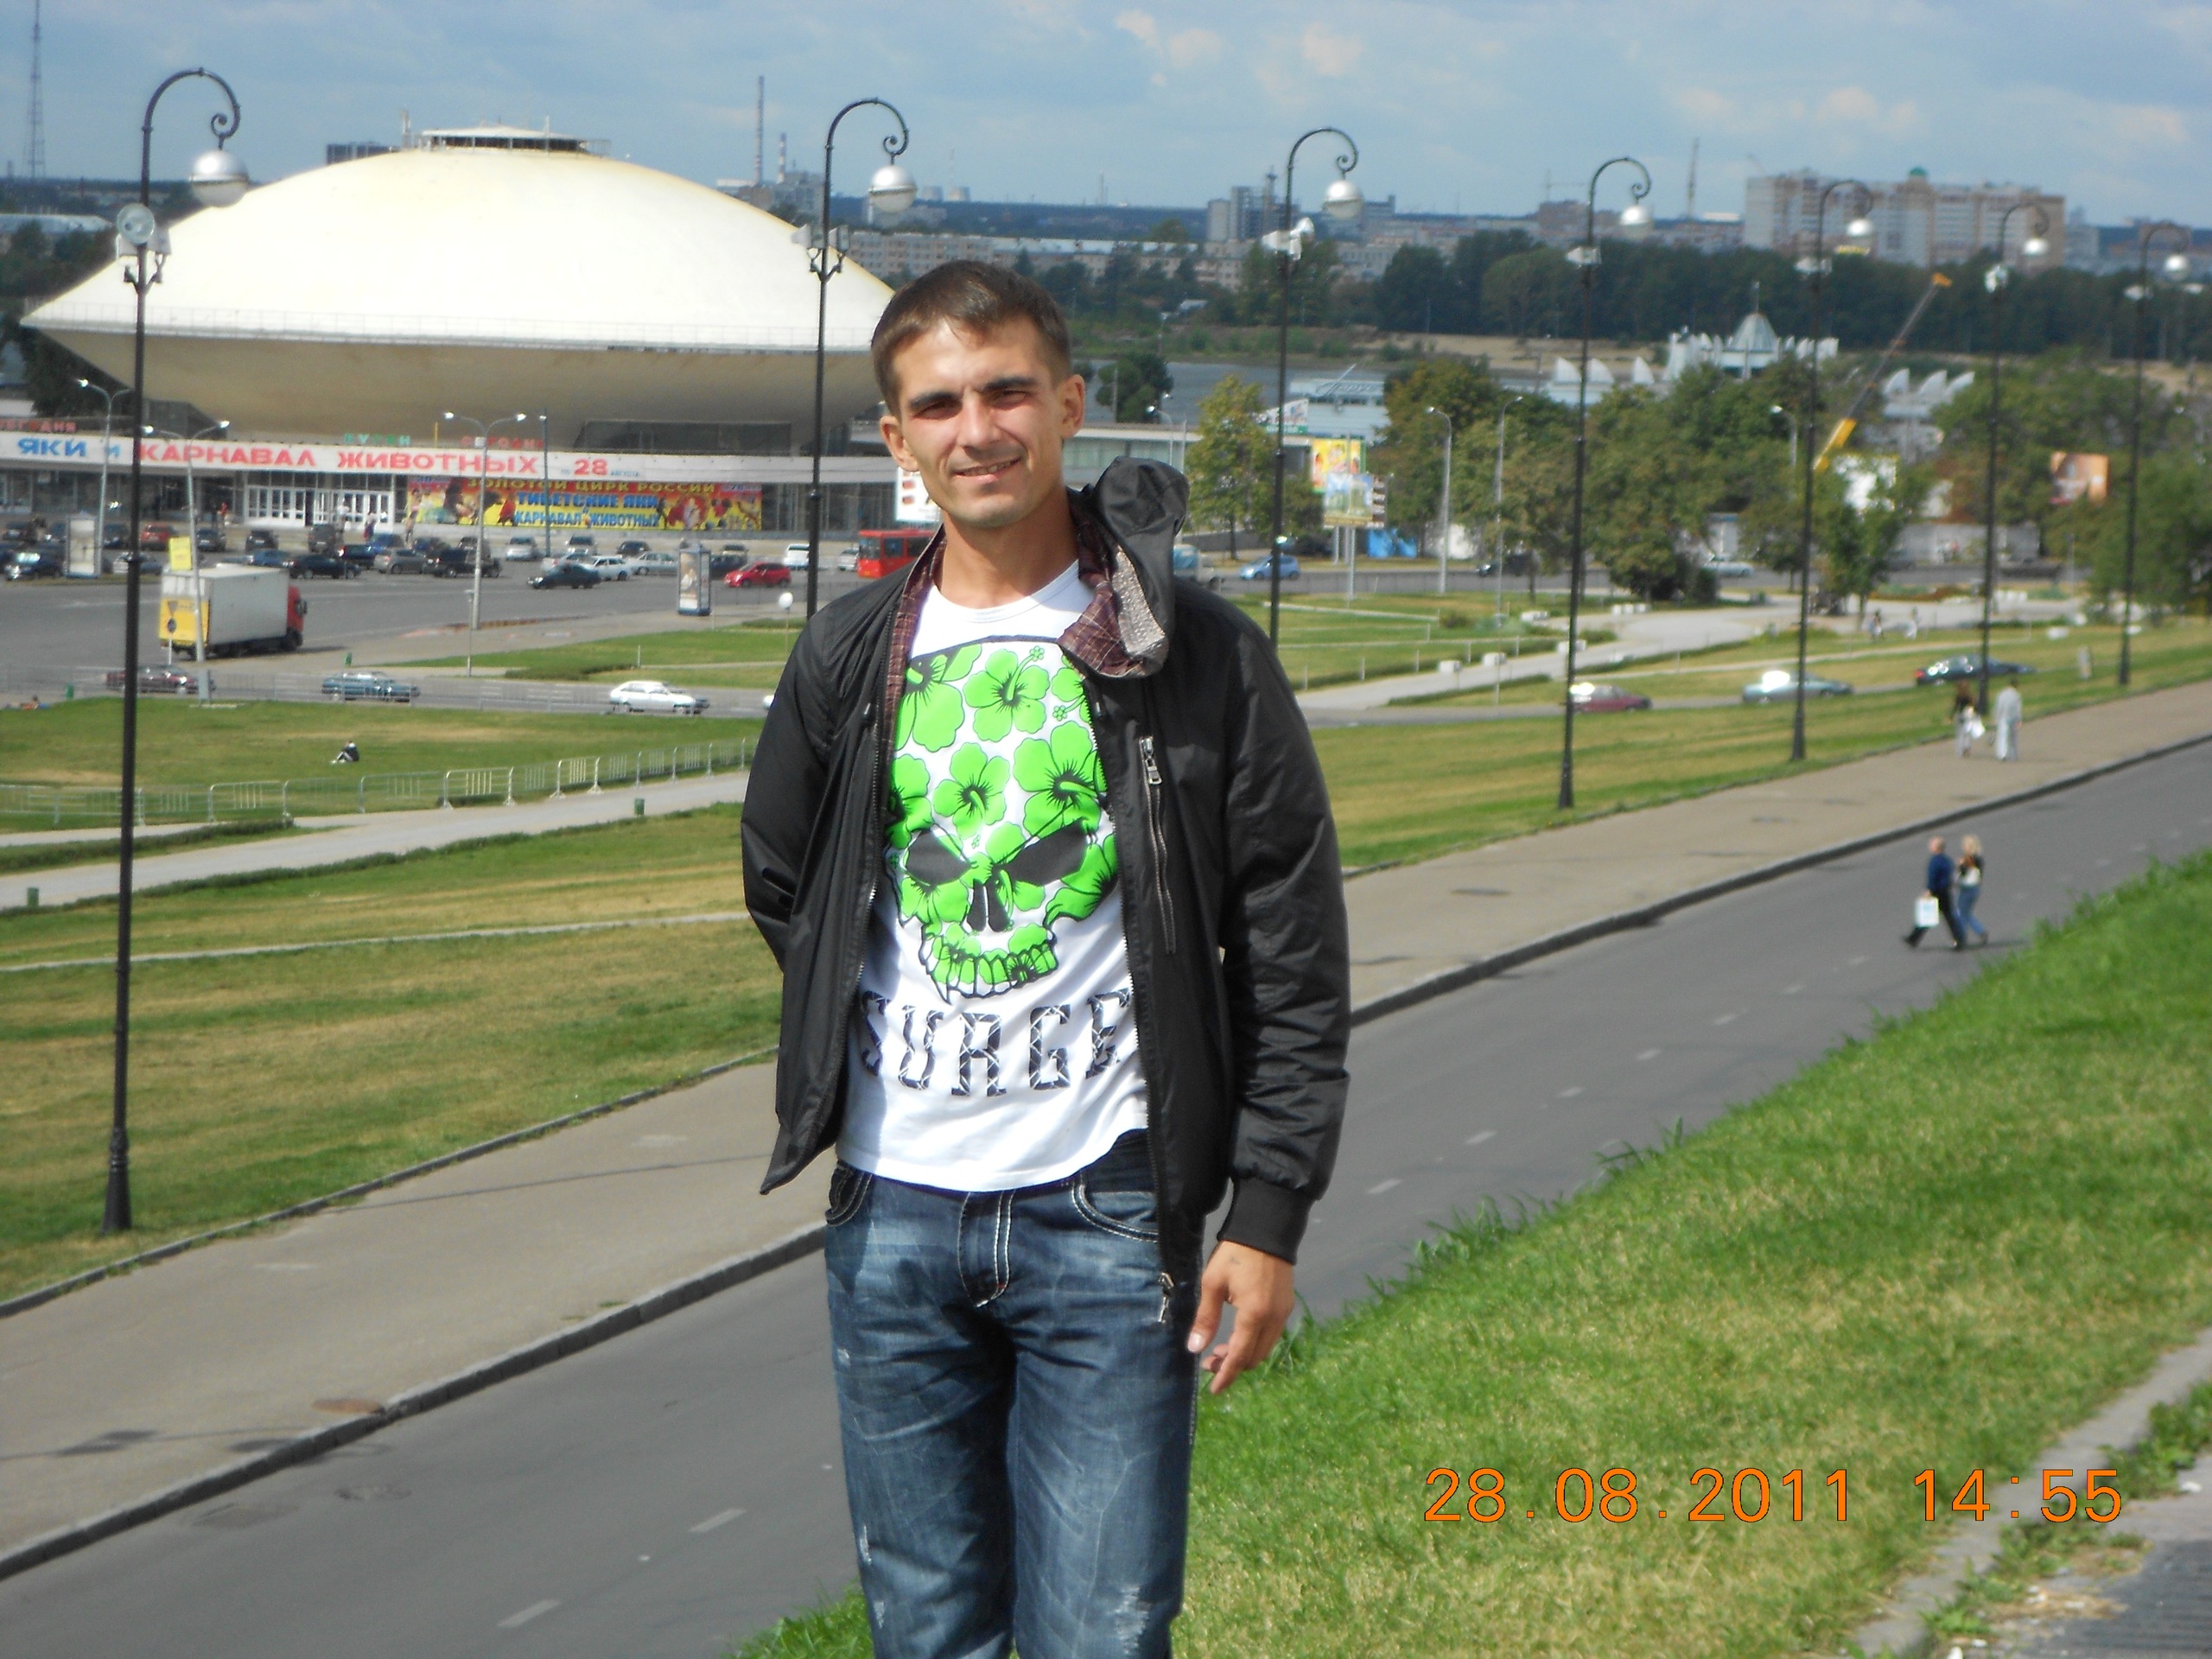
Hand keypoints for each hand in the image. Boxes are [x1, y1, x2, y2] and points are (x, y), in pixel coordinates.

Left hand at [1186, 1241, 1295, 1394]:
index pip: (1238, 1357)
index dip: (1225, 1375)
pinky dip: (1254, 1342)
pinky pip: (1271, 1335)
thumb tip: (1195, 1349)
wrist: (1266, 1229)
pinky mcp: (1286, 1305)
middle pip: (1254, 1358)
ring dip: (1243, 1355)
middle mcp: (1273, 1319)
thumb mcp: (1213, 1284)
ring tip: (1220, 1349)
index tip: (1213, 1390)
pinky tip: (1238, 1334)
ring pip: (1264, 1348)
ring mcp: (1283, 1313)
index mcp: (1254, 1316)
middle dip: (1232, 1366)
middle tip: (1209, 1361)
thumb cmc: (1235, 1254)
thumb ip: (1206, 1318)